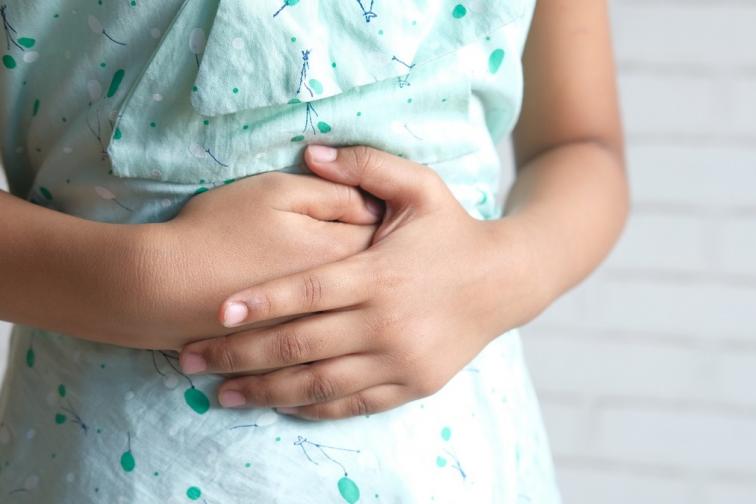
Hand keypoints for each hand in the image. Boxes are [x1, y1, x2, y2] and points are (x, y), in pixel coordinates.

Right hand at [128, 170, 381, 349]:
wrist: (163, 287)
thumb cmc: (219, 229)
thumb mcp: (276, 191)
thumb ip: (333, 191)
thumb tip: (372, 203)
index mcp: (342, 252)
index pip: (387, 233)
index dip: (388, 219)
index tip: (385, 210)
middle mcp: (341, 300)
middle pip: (381, 282)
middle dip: (385, 266)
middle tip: (381, 252)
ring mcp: (319, 332)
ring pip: (359, 322)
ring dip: (365, 307)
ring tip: (361, 294)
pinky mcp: (295, 356)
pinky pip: (333, 355)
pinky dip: (339, 344)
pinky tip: (336, 333)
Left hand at [179, 145, 531, 419]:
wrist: (506, 281)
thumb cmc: (454, 232)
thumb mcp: (421, 186)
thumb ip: (367, 165)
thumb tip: (312, 150)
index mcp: (380, 274)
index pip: (307, 292)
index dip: (259, 303)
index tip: (216, 313)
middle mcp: (387, 323)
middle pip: (300, 344)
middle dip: (239, 355)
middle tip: (190, 358)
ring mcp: (400, 359)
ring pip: (319, 383)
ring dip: (264, 390)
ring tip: (220, 393)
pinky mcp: (412, 383)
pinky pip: (352, 403)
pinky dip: (312, 405)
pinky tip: (278, 402)